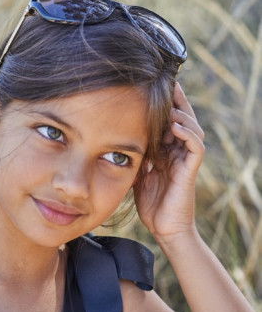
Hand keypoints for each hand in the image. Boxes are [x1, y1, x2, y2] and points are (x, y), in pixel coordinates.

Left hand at [134, 83, 204, 243]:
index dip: (163, 106)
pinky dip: (186, 134)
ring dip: (180, 114)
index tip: (150, 88)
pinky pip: (195, 146)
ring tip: (168, 103)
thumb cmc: (151, 204)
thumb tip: (117, 141)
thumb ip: (134, 157)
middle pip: (183, 118)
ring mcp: (186, 160)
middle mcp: (178, 152)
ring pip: (191, 127)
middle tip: (166, 83)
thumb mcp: (137, 174)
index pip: (168, 122)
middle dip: (176, 101)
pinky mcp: (191, 170)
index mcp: (167, 151)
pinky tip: (174, 126)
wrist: (163, 228)